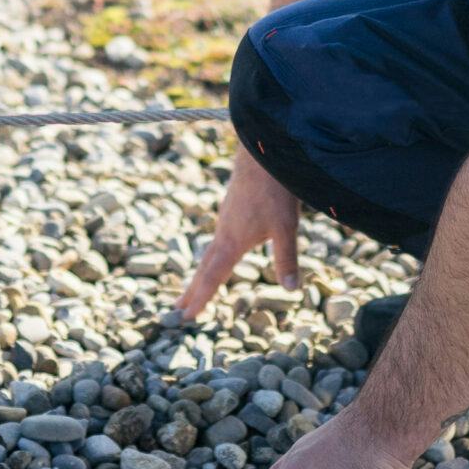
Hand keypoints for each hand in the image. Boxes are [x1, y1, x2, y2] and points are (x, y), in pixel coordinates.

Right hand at [176, 157, 298, 319]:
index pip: (211, 277)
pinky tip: (220, 251)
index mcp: (231, 241)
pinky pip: (217, 239)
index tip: (185, 318)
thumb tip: (291, 290)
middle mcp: (223, 232)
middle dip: (192, 291)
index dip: (199, 299)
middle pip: (204, 268)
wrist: (261, 151)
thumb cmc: (273, 188)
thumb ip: (286, 258)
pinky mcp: (232, 207)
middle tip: (177, 312)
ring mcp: (226, 218)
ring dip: (201, 272)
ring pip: (209, 252)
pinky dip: (212, 255)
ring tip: (196, 287)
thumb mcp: (286, 227)